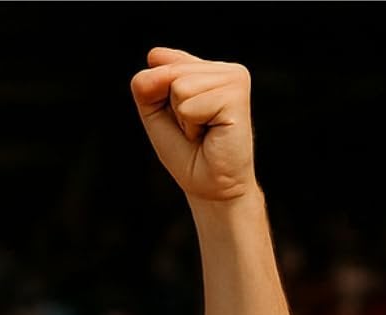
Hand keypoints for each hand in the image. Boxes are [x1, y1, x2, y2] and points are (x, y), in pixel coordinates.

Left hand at [131, 48, 256, 203]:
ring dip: (184, 118)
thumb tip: (154, 57)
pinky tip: (212, 134)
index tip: (181, 119)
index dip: (157, 97)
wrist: (211, 186)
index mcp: (207, 68)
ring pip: (179, 87)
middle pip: (168, 73)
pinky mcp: (236, 94)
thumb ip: (149, 83)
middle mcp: (225, 69)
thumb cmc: (187, 152)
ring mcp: (234, 78)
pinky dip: (192, 127)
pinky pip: (190, 105)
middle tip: (194, 130)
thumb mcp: (157, 113)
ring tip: (203, 131)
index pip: (159, 62)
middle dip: (172, 109)